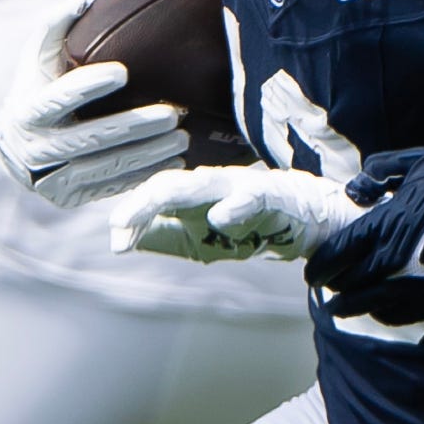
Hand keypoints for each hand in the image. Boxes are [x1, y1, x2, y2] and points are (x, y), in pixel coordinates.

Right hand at [0, 3, 189, 208]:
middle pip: (91, 138)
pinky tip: (173, 163)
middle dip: (135, 126)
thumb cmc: (36, 90)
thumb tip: (79, 0)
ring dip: (148, 154)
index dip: (89, 86)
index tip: (123, 72)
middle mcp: (36, 149)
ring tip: (182, 137)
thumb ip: (54, 27)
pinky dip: (143, 176)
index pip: (57, 99)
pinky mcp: (69, 198)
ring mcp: (52, 179)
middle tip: (174, 112)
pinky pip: (111, 189)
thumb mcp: (36, 59)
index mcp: (26, 111)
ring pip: (106, 167)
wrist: (16, 147)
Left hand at [110, 164, 356, 261]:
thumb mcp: (198, 240)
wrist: (306, 222)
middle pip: (172, 184)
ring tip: (147, 209)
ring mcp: (243, 186)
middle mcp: (213, 184)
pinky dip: (235, 206)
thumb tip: (122, 240)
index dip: (133, 213)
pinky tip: (219, 217)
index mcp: (193, 193)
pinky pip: (252, 197)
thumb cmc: (247, 226)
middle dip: (143, 202)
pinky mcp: (272, 195)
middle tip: (119, 223)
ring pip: (204, 184)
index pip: (156, 195)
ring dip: (175, 196)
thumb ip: (163, 237)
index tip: (117, 239)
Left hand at [307, 149, 423, 325]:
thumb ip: (381, 170)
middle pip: (344, 286)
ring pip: (363, 307)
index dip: (317, 267)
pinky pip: (392, 316)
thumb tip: (356, 187)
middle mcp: (387, 263)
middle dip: (332, 286)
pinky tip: (379, 307)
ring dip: (350, 306)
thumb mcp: (419, 163)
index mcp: (380, 228)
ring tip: (345, 304)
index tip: (312, 271)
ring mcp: (407, 287)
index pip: (333, 256)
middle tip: (329, 285)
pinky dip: (379, 312)